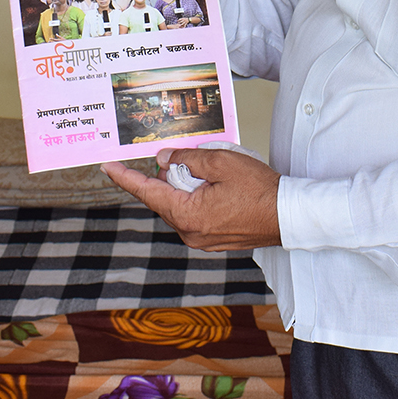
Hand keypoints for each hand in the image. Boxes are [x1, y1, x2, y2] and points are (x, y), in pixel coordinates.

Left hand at [102, 148, 280, 250]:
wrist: (289, 216)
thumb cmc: (261, 190)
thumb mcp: (221, 162)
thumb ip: (187, 158)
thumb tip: (163, 159)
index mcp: (187, 214)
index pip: (147, 192)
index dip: (125, 177)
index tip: (108, 166)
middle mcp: (189, 232)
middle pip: (166, 196)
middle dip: (174, 175)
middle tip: (196, 159)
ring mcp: (201, 239)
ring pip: (181, 204)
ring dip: (190, 186)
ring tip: (217, 175)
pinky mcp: (212, 239)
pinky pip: (195, 214)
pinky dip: (199, 198)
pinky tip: (220, 188)